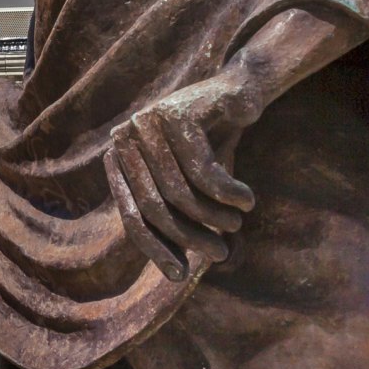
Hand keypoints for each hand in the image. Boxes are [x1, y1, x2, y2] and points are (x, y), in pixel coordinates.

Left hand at [104, 71, 259, 282]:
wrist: (239, 93)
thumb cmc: (212, 146)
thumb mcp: (189, 186)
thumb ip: (177, 220)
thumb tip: (175, 275)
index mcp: (121, 159)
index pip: (132, 214)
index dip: (155, 248)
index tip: (179, 276)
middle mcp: (126, 139)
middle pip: (154, 205)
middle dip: (189, 236)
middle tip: (220, 253)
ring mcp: (148, 122)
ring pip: (179, 191)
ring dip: (214, 215)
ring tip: (237, 223)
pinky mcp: (177, 113)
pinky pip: (203, 171)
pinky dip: (228, 193)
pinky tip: (247, 199)